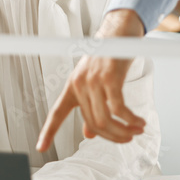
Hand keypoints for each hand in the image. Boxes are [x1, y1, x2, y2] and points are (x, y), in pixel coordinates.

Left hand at [37, 9, 145, 150]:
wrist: (119, 32)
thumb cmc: (108, 56)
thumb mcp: (94, 81)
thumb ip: (90, 107)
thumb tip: (89, 134)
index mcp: (73, 86)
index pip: (57, 112)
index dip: (48, 132)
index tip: (40, 147)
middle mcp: (80, 84)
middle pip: (93, 123)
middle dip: (113, 136)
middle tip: (128, 137)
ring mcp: (93, 81)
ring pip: (105, 120)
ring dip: (123, 131)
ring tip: (136, 131)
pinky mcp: (109, 78)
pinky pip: (118, 109)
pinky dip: (130, 119)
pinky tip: (139, 122)